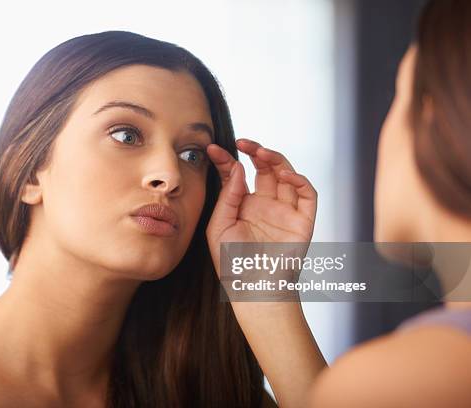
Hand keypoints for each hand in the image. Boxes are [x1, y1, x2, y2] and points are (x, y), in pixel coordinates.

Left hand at [205, 138, 317, 280]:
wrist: (252, 289)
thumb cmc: (232, 262)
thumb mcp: (219, 225)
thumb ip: (228, 195)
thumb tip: (238, 167)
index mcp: (244, 205)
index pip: (237, 174)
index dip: (227, 159)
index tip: (213, 149)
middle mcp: (265, 204)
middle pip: (265, 168)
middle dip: (255, 152)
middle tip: (242, 143)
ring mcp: (285, 210)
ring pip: (286, 174)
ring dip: (275, 159)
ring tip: (260, 152)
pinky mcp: (303, 220)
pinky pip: (307, 194)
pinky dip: (299, 180)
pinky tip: (283, 174)